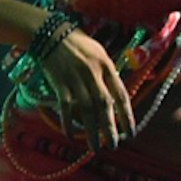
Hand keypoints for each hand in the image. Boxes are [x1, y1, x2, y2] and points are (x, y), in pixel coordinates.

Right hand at [25, 22, 134, 146]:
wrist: (50, 33)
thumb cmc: (76, 42)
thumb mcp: (98, 53)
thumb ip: (107, 72)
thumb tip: (114, 94)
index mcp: (106, 66)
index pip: (120, 95)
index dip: (126, 115)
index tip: (130, 132)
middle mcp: (93, 74)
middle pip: (104, 106)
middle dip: (110, 128)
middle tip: (114, 145)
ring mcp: (75, 79)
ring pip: (86, 109)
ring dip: (92, 130)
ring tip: (95, 147)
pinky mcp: (59, 83)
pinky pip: (65, 106)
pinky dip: (68, 121)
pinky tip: (71, 134)